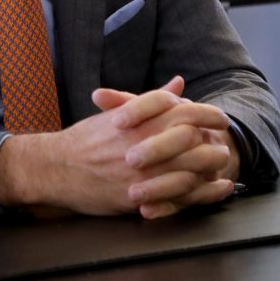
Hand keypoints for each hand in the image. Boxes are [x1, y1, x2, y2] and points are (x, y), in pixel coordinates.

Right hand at [0, 77, 236, 217]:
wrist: (55, 168)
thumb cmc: (85, 140)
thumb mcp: (116, 114)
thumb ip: (151, 100)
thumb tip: (178, 84)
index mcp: (135, 119)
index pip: (180, 109)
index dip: (206, 112)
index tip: (219, 117)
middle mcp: (139, 143)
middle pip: (190, 137)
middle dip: (213, 138)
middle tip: (224, 139)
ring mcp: (139, 171)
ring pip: (189, 167)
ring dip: (211, 164)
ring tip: (222, 161)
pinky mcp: (137, 196)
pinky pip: (179, 196)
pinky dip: (204, 192)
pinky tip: (218, 187)